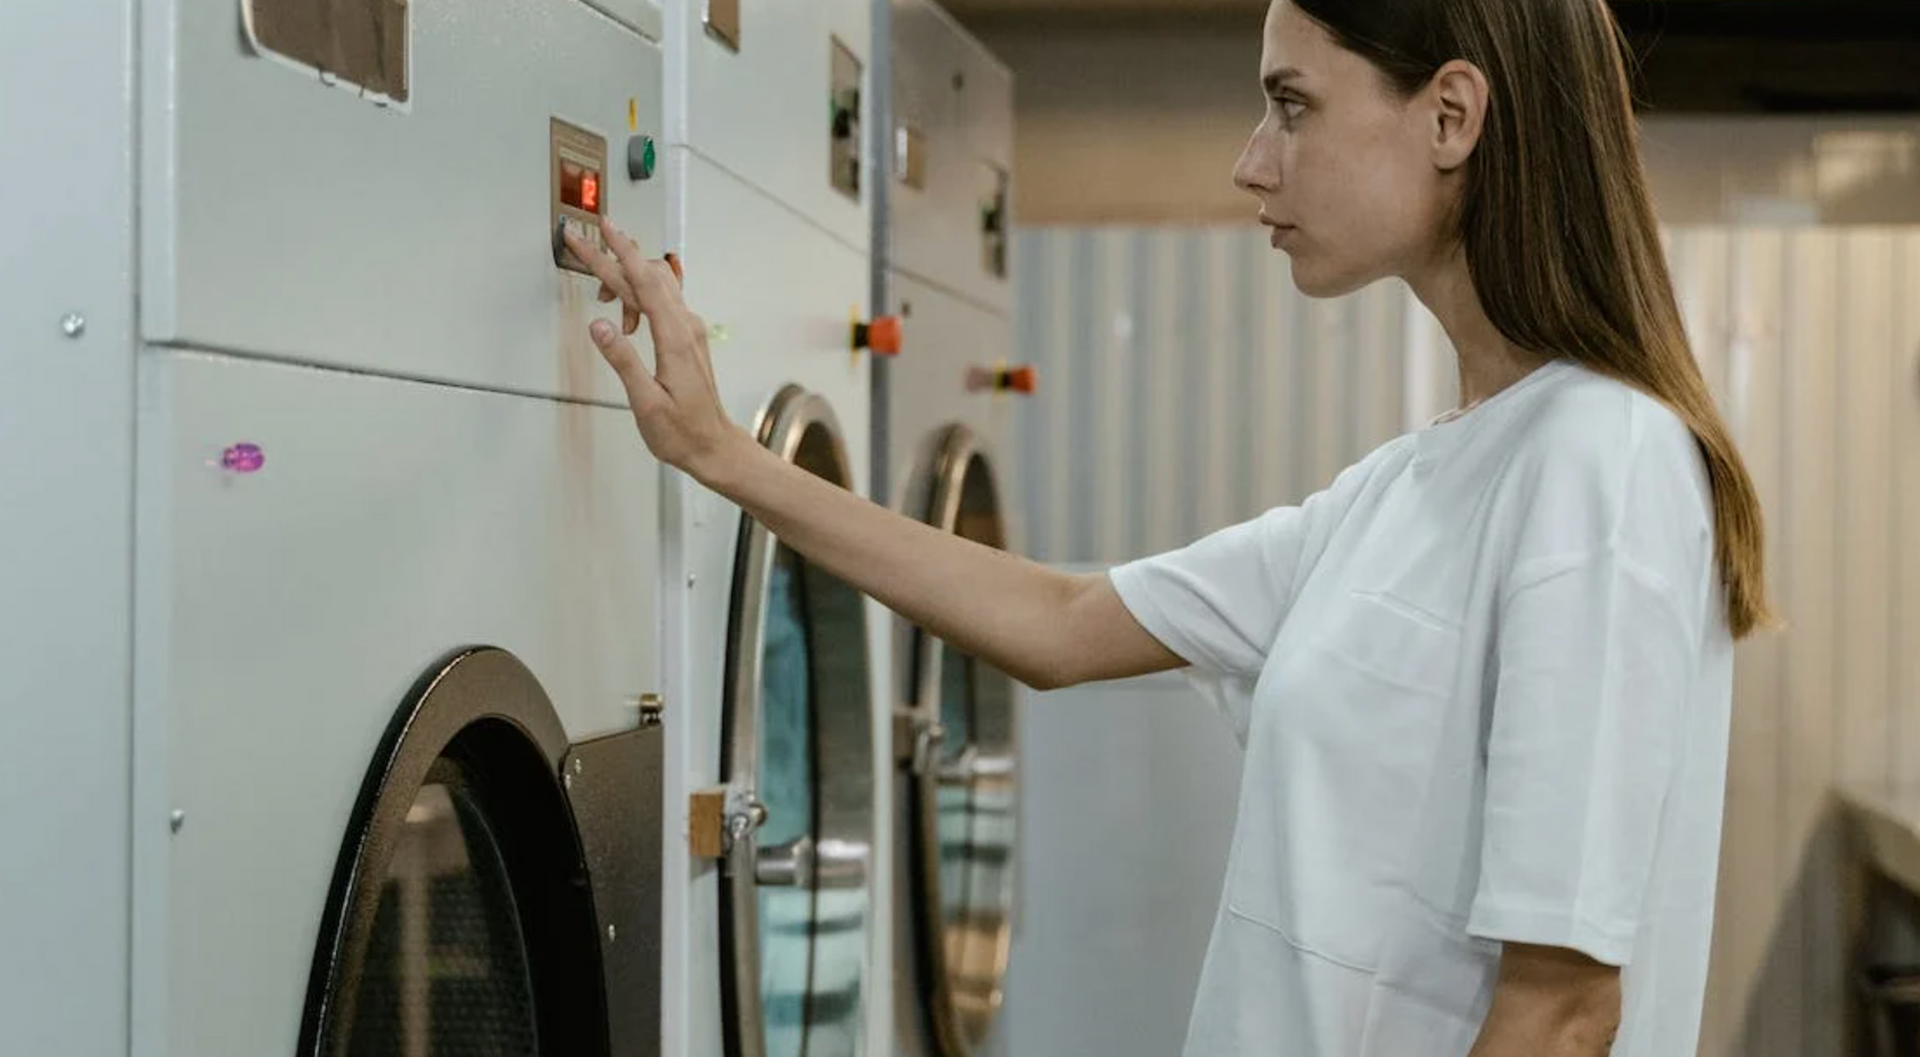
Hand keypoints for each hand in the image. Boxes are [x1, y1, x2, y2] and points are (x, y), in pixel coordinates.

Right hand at [564, 215, 746, 480]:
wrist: (714, 446)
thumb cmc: (681, 431)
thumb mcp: (645, 402)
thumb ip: (623, 361)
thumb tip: (599, 324)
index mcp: (674, 339)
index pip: (644, 283)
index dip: (620, 253)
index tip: (601, 228)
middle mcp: (686, 326)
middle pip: (649, 276)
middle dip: (614, 255)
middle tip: (583, 242)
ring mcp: (690, 330)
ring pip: (658, 286)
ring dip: (626, 280)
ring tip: (601, 297)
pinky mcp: (688, 337)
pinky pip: (663, 302)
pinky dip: (639, 299)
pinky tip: (625, 323)